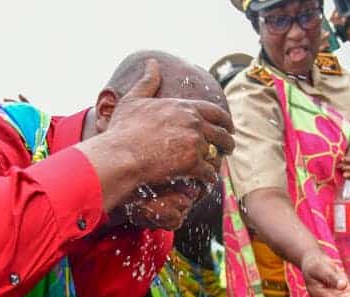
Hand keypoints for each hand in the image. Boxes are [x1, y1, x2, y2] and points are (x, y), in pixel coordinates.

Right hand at [101, 60, 234, 190]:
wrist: (121, 155)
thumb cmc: (123, 130)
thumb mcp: (134, 100)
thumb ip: (147, 81)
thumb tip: (151, 62)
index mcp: (184, 107)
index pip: (216, 112)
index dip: (225, 121)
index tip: (229, 127)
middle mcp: (194, 123)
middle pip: (223, 134)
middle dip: (228, 142)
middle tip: (228, 148)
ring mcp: (195, 143)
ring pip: (217, 154)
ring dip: (218, 161)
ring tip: (216, 166)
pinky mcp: (193, 164)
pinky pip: (209, 173)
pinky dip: (209, 178)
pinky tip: (206, 181)